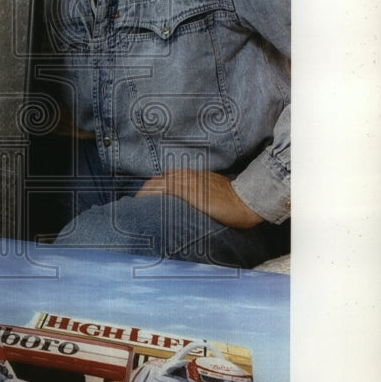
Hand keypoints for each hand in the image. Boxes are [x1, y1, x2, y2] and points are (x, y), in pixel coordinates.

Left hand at [135, 169, 263, 228]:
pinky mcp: (190, 191)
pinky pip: (166, 190)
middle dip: (144, 191)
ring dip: (145, 194)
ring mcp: (187, 182)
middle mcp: (186, 176)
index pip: (163, 178)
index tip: (142, 199)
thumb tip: (185, 205)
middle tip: (135, 205)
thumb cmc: (231, 199)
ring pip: (158, 184)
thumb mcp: (209, 191)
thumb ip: (195, 194)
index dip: (150, 188)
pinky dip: (152, 196)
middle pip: (156, 180)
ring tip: (135, 206)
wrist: (245, 201)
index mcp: (191, 175)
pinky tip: (145, 204)